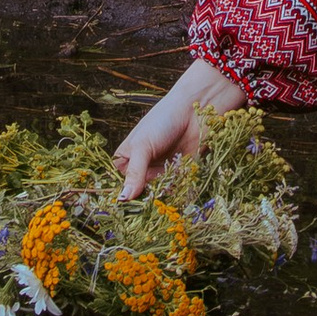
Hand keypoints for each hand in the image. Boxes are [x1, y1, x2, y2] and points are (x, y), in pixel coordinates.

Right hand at [114, 59, 243, 198]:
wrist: (196, 109)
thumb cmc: (163, 120)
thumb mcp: (143, 146)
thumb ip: (135, 173)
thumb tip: (122, 199)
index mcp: (126, 157)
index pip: (119, 183)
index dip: (123, 194)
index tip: (124, 206)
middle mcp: (142, 166)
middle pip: (138, 191)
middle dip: (143, 198)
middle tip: (145, 204)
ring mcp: (160, 170)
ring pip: (156, 193)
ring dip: (160, 196)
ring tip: (161, 199)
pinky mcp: (179, 173)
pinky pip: (174, 189)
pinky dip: (175, 193)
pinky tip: (175, 191)